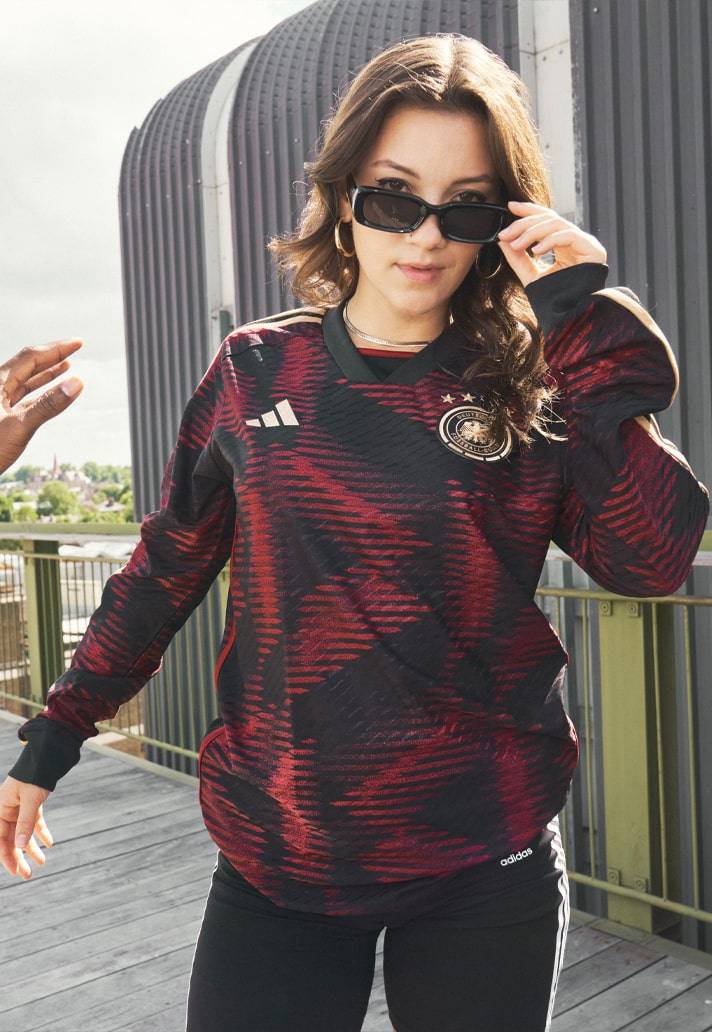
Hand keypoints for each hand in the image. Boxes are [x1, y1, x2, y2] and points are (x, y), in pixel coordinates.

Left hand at [0, 339, 84, 474]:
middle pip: (27, 365)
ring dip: (46, 373)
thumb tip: (77, 383)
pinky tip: (48, 394)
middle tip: (75, 348)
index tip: (78, 343)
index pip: (31, 357)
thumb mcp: (19, 427)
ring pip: (25, 382)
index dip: (56, 349)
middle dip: (52, 356)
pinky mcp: (0, 417)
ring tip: (66, 366)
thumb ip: (48, 405)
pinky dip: (39, 393)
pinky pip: (23, 398)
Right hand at [0, 776, 52, 879]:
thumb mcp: (30, 800)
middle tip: (27, 875)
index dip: (7, 857)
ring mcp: (19, 808)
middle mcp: (7, 810)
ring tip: (42, 862)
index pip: (0, 839)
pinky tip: (49, 843)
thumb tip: (19, 847)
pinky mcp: (31, 804)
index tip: (16, 871)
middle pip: (11, 839)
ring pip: (23, 833)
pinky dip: (41, 833)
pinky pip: (34, 823)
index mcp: (0, 809)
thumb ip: (24, 823)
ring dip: (31, 848)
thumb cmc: (35, 775)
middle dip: (19, 857)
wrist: (46, 756)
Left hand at [496, 200, 606, 288]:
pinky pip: (569, 235)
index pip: (546, 218)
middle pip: (549, 218)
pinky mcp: (593, 249)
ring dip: (532, 232)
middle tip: (506, 234)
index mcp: (563, 243)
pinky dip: (550, 240)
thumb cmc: (555, 299)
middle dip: (524, 223)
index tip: (509, 206)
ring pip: (556, 224)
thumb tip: (502, 240)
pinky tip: (536, 251)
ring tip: (517, 245)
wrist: (572, 317)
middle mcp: (575, 240)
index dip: (528, 210)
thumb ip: (517, 258)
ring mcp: (586, 243)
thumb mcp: (531, 276)